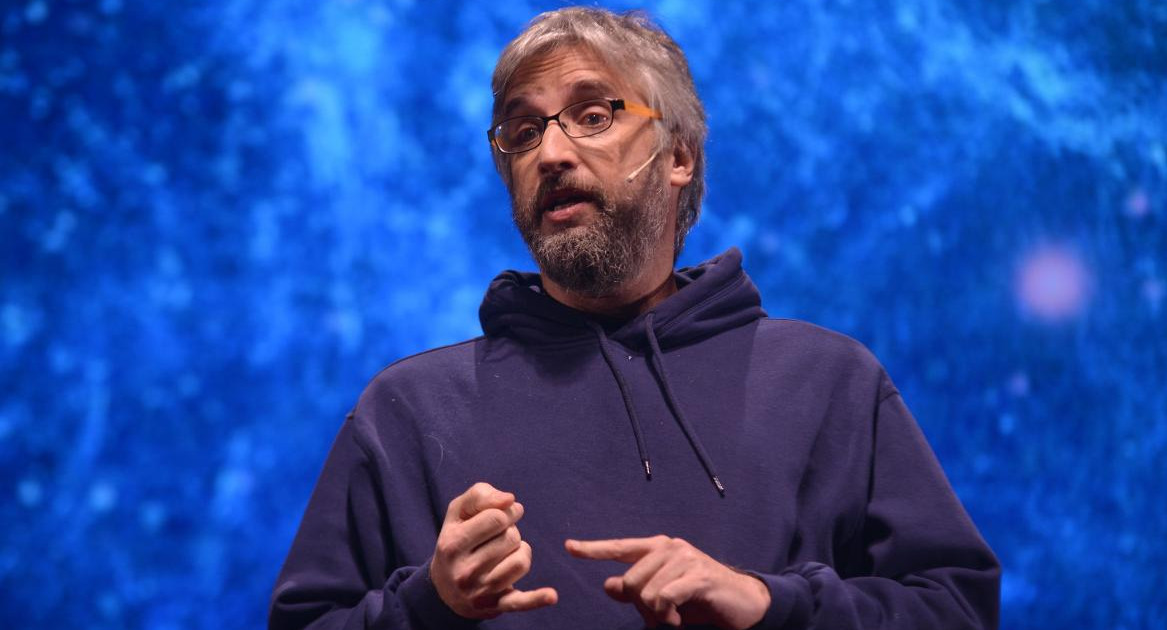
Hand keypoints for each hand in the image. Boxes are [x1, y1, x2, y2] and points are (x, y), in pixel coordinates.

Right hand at [431, 482, 557, 618]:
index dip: (508, 512)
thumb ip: (480, 495)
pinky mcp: (496, 605)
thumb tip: (509, 500)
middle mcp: (464, 571)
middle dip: (511, 531)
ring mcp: (480, 591)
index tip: (504, 515)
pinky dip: (537, 599)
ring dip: (520, 551)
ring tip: (506, 553)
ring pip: (521, 561)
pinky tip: (552, 596)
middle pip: (511, 538)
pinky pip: (520, 602)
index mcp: (453, 544)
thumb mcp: (458, 512)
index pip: (497, 518)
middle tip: (498, 537)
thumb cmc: (457, 539)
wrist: (444, 588)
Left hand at [566, 535, 769, 628]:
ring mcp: (685, 558)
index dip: (593, 549)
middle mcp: (669, 547)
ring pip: (646, 593)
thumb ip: (636, 592)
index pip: (619, 548)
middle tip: (661, 616)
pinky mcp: (699, 574)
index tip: (569, 547)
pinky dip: (668, 615)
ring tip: (674, 617)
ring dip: (657, 615)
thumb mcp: (663, 598)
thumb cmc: (698, 599)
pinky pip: (666, 597)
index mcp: (657, 548)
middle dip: (640, 607)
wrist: (741, 603)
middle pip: (630, 581)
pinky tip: (679, 619)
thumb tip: (608, 585)